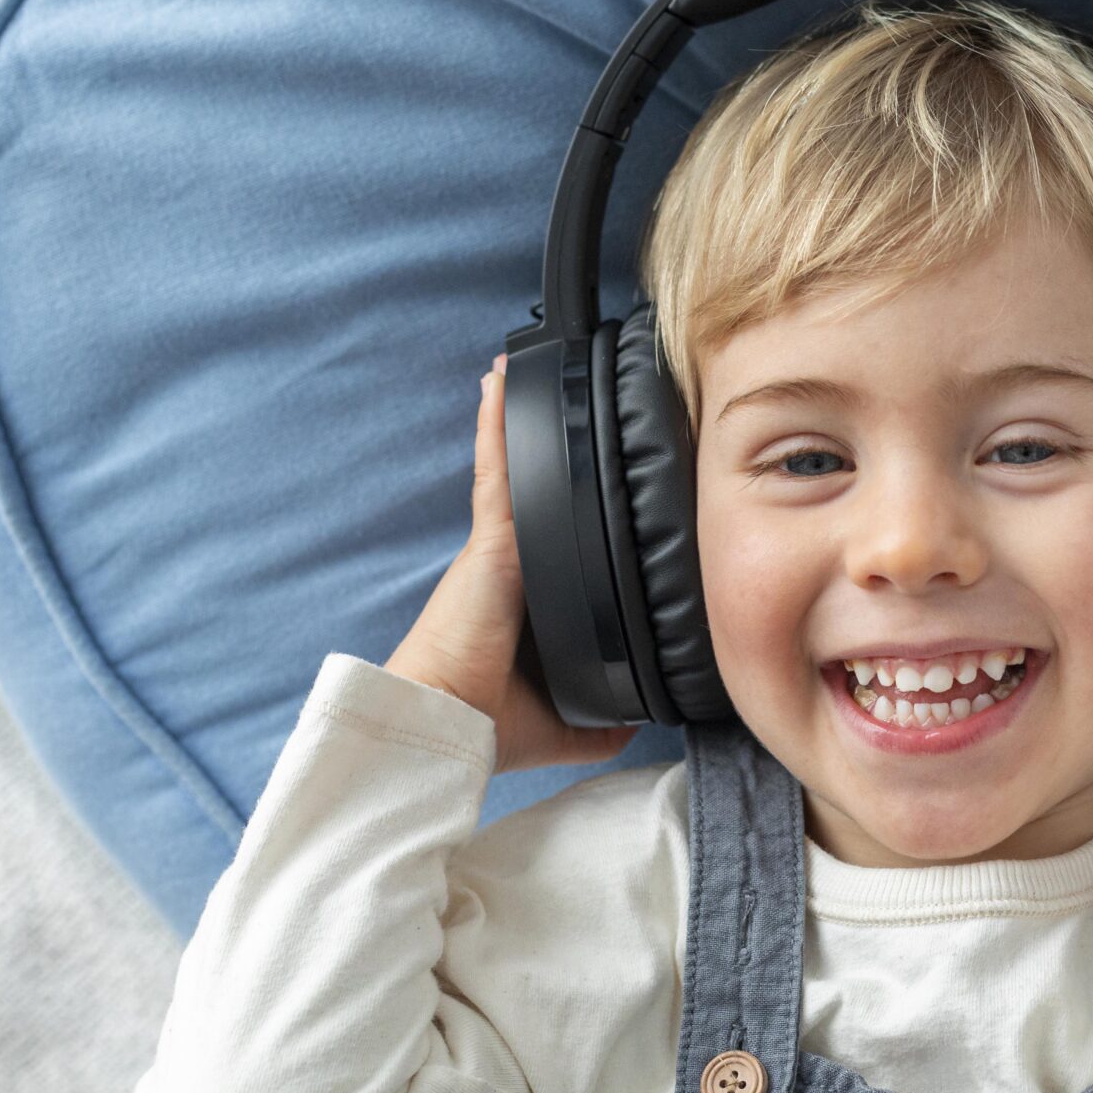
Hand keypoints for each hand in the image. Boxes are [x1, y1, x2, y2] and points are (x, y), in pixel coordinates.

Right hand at [384, 354, 641, 774]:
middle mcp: (511, 566)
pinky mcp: (491, 542)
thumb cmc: (490, 726)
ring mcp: (497, 548)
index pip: (554, 543)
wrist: (446, 725)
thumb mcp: (572, 724)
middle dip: (541, 449)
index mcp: (527, 602)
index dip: (566, 509)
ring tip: (524, 367)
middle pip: (533, 492)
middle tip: (559, 397)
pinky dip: (498, 426)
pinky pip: (497, 470)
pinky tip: (501, 382)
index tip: (584, 480)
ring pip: (513, 471)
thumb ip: (609, 715)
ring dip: (514, 423)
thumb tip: (646, 713)